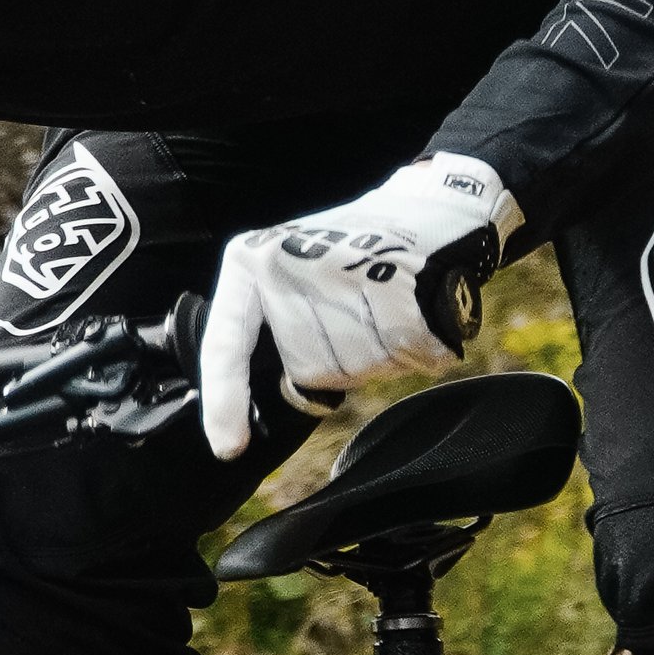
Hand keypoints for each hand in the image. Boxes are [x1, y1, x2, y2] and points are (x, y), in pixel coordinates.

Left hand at [200, 153, 522, 462]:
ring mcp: (343, 270)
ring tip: (385, 308)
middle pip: (307, 369)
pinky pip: (398, 352)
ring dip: (378, 355)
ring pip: (354, 367)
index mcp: (250, 264)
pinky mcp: (392, 279)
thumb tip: (284, 396)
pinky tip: (412, 314)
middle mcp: (288, 263)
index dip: (226, 402)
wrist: (428, 207)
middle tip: (357, 316)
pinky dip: (413, 347)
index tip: (229, 447)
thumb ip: (273, 335)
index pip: (226, 345)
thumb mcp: (290, 280)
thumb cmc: (351, 256)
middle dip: (338, 363)